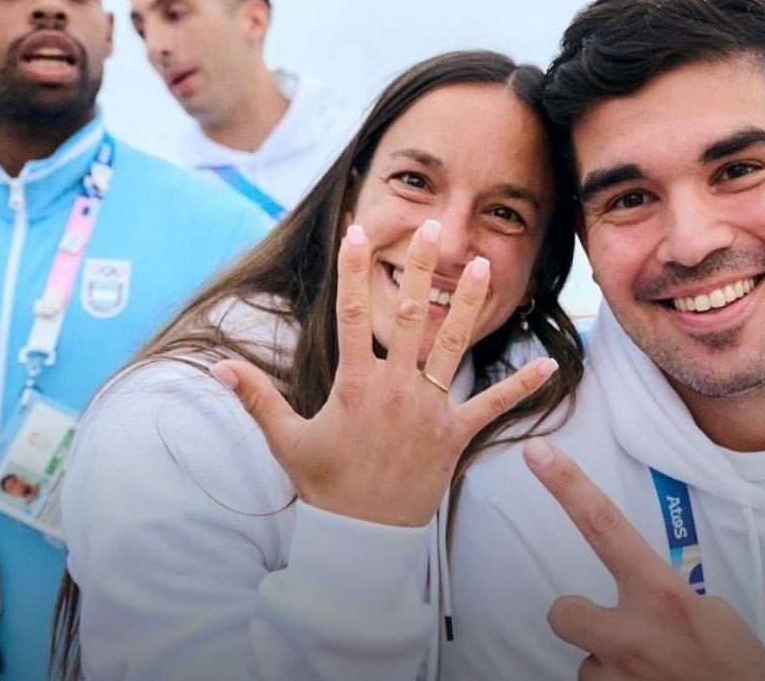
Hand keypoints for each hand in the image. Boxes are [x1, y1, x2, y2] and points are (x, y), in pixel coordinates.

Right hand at [212, 221, 557, 525]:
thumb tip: (214, 365)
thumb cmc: (325, 485)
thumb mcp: (286, 440)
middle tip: (433, 227)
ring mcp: (427, 410)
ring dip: (469, 305)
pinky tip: (550, 364)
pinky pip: (492, 407)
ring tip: (485, 265)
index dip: (353, 271)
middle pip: (408, 316)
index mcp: (354, 385)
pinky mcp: (454, 436)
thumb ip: (256, 398)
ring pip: (452, 347)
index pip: (349, 315)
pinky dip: (521, 387)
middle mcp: (394, 389)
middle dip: (419, 268)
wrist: (361, 537)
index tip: (358, 232)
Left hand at [523, 438, 764, 680]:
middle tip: (617, 629)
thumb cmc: (739, 668)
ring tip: (653, 670)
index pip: (605, 526)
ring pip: (586, 661)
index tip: (537, 453)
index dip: (567, 486)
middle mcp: (630, 634)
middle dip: (580, 618)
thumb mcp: (711, 614)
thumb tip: (641, 595)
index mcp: (662, 595)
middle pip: (564, 612)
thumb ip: (665, 595)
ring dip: (611, 663)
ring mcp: (616, 677)